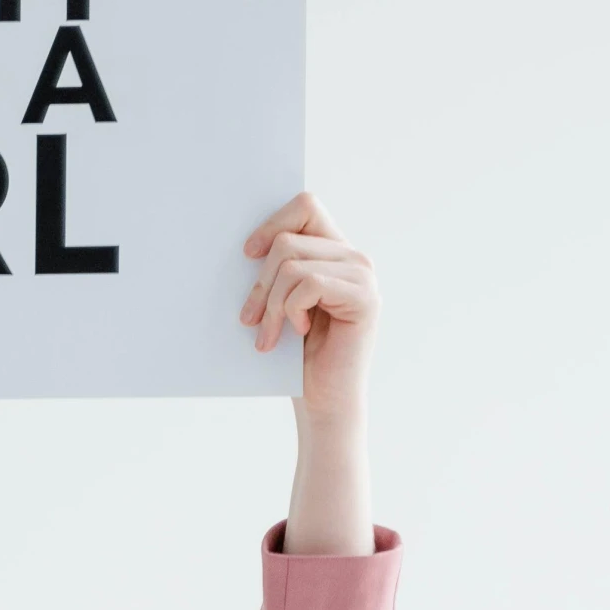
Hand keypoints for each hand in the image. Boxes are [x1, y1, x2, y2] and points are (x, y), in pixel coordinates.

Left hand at [239, 191, 378, 419]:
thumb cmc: (297, 359)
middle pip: (289, 238)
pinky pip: (308, 284)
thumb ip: (277, 269)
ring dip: (271, 304)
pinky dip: (290, 311)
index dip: (272, 223)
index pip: (305, 206)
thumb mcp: (280, 304)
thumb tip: (245, 244)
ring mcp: (363, 275)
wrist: (323, 403)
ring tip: (269, 336)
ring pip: (293, 263)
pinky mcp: (365, 297)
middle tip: (250, 319)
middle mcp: (353, 257)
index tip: (247, 254)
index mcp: (334, 252)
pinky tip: (297, 334)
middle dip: (260, 282)